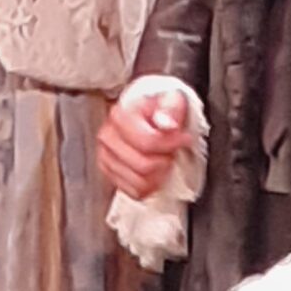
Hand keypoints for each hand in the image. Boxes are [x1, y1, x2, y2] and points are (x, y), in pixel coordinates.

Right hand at [98, 80, 196, 200]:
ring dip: (159, 174)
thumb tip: (167, 123)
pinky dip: (150, 186)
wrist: (149, 114)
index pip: (147, 142)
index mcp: (121, 115)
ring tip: (163, 159)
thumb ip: (172, 109)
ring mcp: (106, 156)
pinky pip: (134, 191)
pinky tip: (156, 172)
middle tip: (172, 150)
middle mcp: (108, 136)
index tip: (184, 139)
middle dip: (165, 160)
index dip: (171, 144)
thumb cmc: (160, 107)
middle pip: (143, 165)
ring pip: (139, 182)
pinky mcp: (109, 172)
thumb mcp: (172, 99)